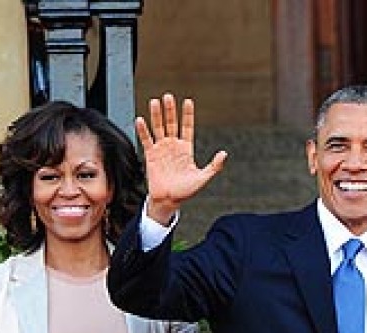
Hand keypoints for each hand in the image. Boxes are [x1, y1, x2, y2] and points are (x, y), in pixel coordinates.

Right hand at [136, 93, 227, 224]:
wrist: (169, 201)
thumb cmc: (186, 191)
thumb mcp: (203, 178)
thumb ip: (214, 166)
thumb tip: (224, 154)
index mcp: (186, 150)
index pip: (187, 127)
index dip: (187, 115)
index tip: (188, 101)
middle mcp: (173, 147)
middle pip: (171, 124)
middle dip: (170, 111)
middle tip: (168, 97)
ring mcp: (161, 150)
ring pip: (158, 128)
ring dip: (157, 116)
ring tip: (155, 102)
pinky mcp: (151, 156)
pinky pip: (146, 140)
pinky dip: (143, 131)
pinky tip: (141, 120)